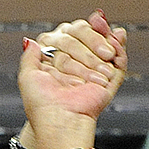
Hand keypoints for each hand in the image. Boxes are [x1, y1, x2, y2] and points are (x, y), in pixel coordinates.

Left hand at [21, 12, 126, 146]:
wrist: (60, 120)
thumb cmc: (41, 103)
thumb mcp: (28, 77)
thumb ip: (29, 57)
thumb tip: (29, 40)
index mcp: (58, 64)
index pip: (69, 37)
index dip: (76, 32)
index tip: (77, 29)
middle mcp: (76, 66)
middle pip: (88, 38)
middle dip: (92, 41)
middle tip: (92, 50)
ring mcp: (94, 73)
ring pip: (104, 46)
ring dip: (104, 45)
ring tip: (105, 52)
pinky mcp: (109, 82)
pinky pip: (119, 62)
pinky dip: (120, 49)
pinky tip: (117, 39)